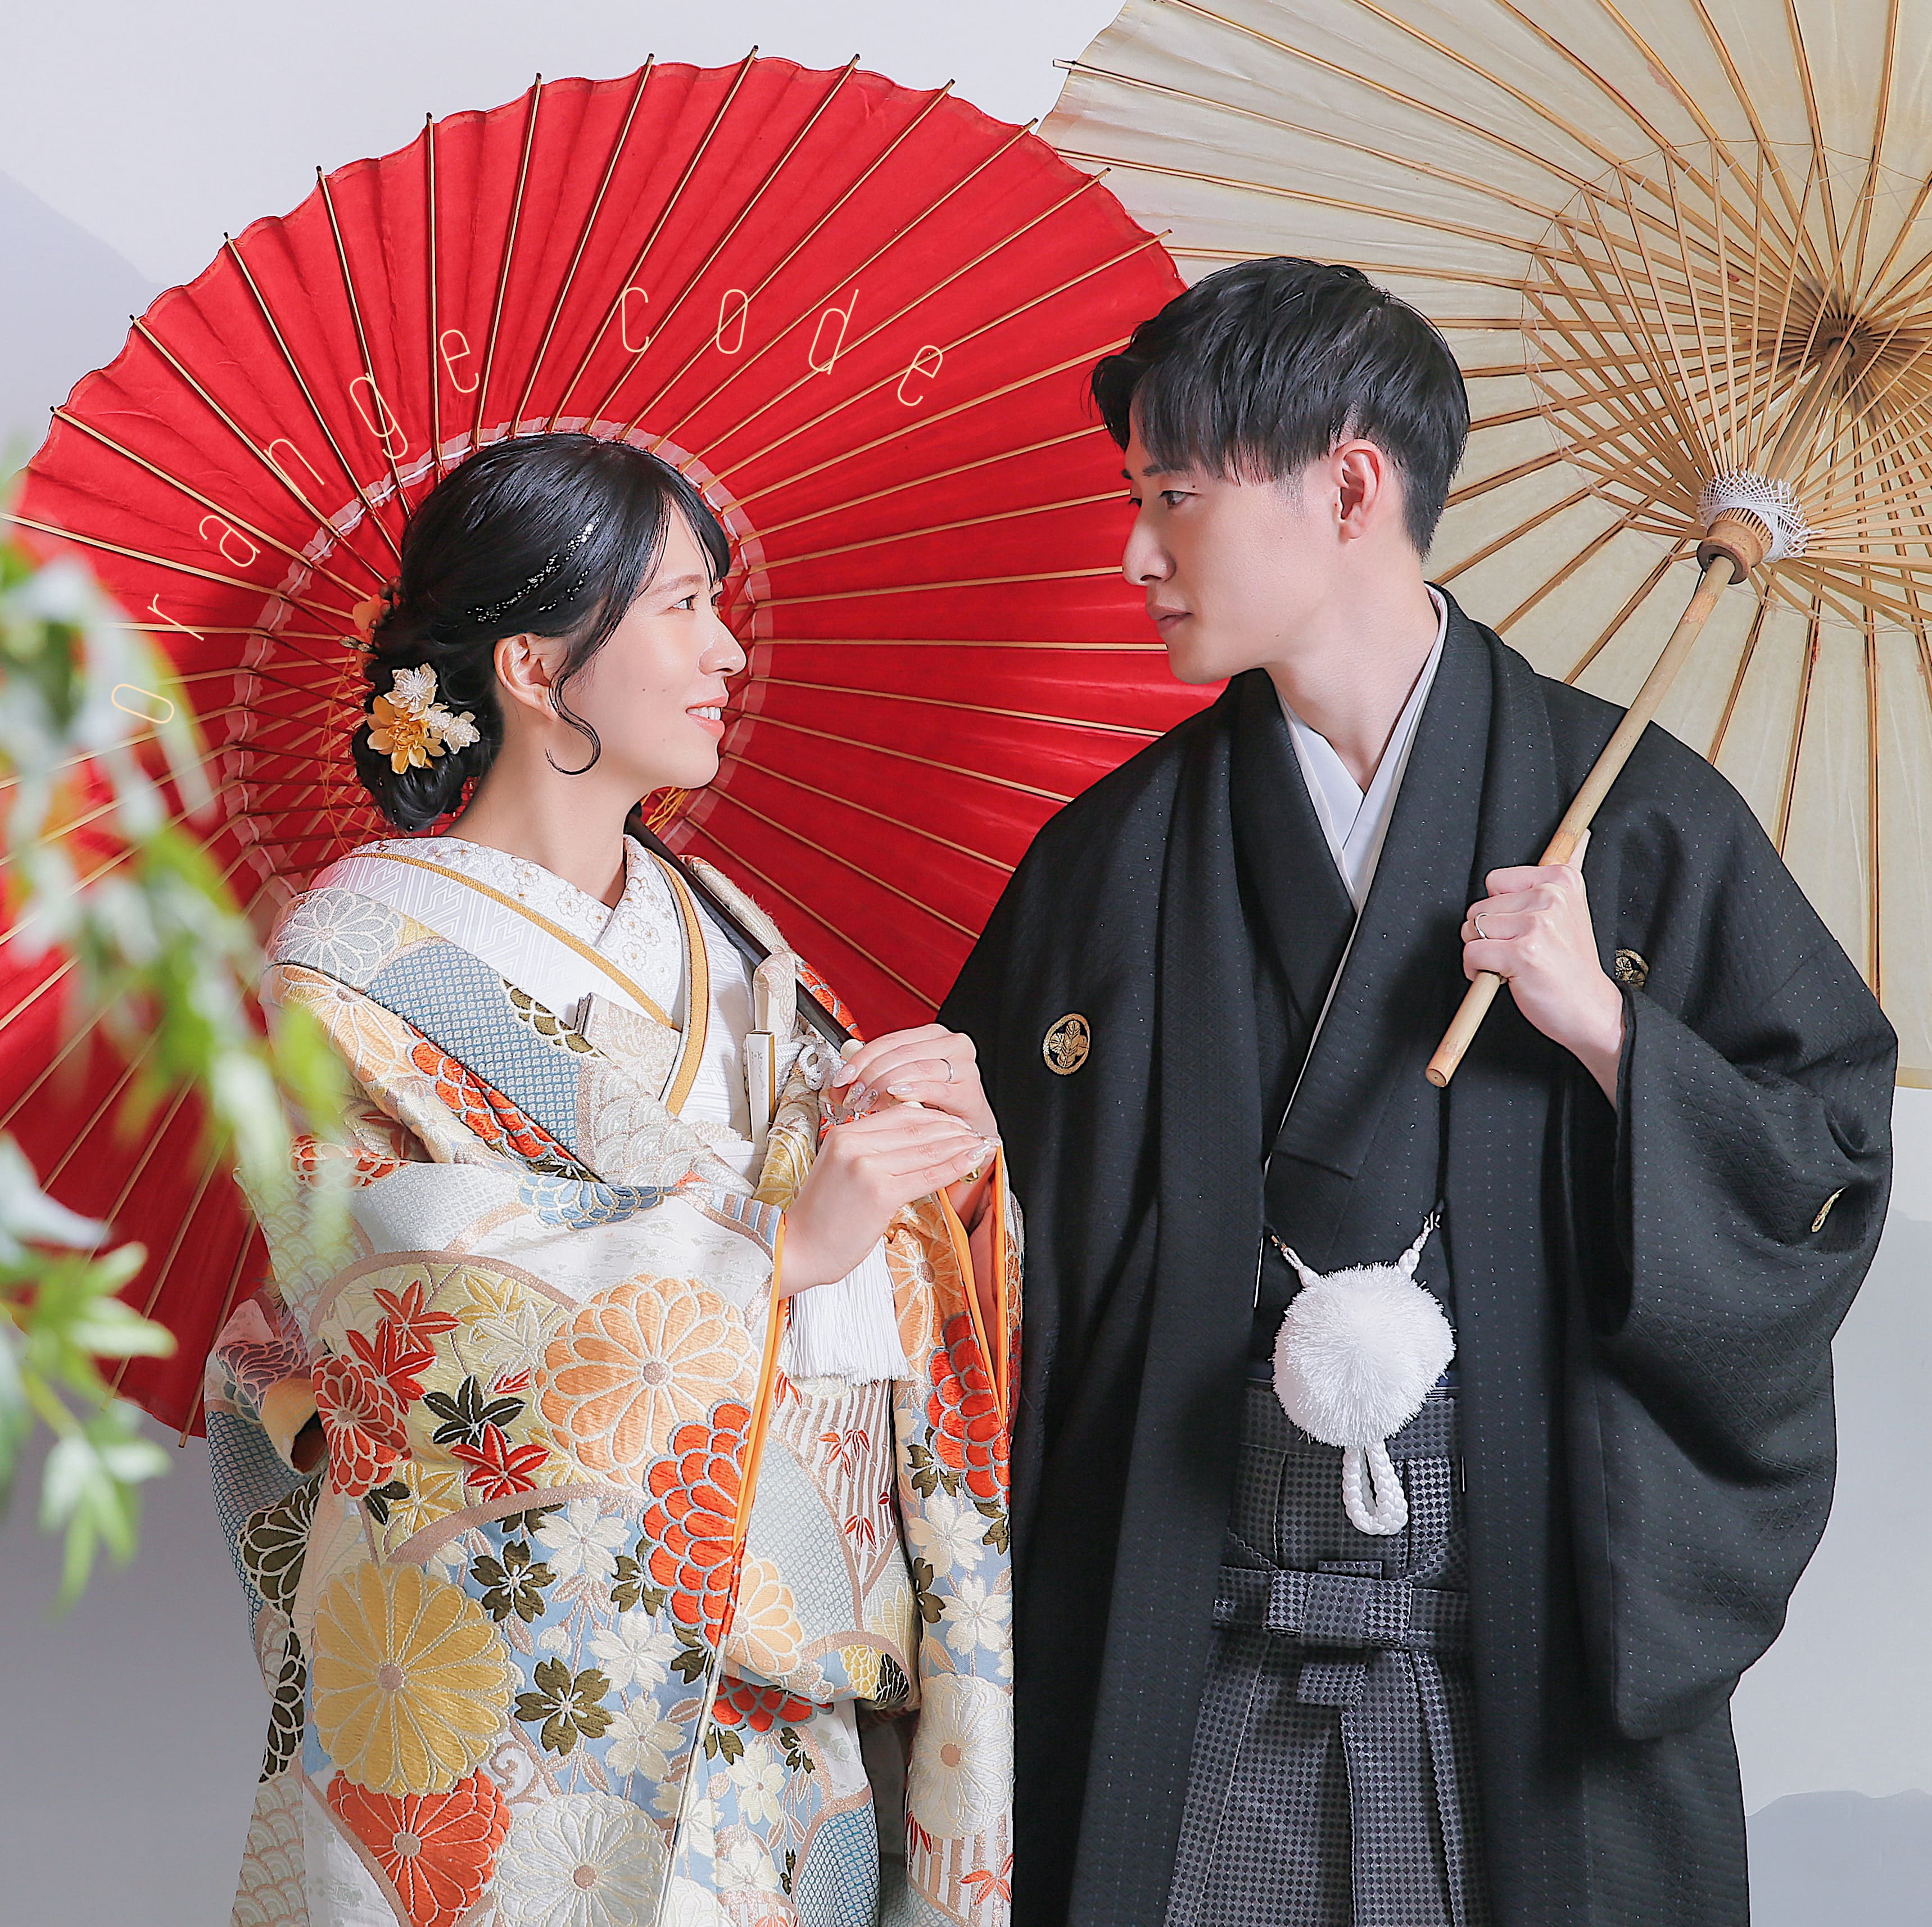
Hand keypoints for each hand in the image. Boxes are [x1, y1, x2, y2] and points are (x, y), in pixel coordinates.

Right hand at [780, 1104, 994, 1295]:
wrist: (798, 1248)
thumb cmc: (821, 1216)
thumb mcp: (840, 1169)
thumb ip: (870, 1151)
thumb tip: (913, 1142)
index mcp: (844, 1134)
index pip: (899, 1115)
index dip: (934, 1117)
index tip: (954, 1122)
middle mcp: (854, 1144)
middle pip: (916, 1128)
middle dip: (953, 1129)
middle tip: (975, 1131)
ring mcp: (866, 1167)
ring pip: (926, 1150)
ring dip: (960, 1145)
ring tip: (981, 1144)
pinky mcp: (879, 1193)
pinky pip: (927, 1175)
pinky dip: (954, 1166)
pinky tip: (971, 1160)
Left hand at [829, 1024, 997, 1139]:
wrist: (968, 1132)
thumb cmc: (935, 1107)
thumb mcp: (899, 1087)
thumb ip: (870, 1081)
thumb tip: (834, 1089)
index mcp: (933, 1036)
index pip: (889, 1041)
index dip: (861, 1058)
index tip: (841, 1079)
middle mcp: (951, 1045)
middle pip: (900, 1053)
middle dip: (870, 1074)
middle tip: (852, 1095)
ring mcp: (964, 1067)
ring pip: (914, 1068)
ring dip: (885, 1085)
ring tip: (867, 1102)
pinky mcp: (969, 1092)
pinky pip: (935, 1088)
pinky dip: (912, 1091)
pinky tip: (895, 1097)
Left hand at [1462, 862, 1624, 1102]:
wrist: (1591, 1010)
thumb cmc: (1571, 964)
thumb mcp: (1574, 909)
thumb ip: (1571, 869)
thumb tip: (1583, 834)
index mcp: (1561, 880)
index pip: (1495, 880)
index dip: (1500, 909)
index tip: (1525, 927)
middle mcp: (1551, 896)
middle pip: (1479, 905)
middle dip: (1488, 933)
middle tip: (1521, 952)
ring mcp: (1537, 924)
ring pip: (1472, 929)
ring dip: (1482, 952)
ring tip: (1514, 965)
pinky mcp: (1523, 953)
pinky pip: (1471, 953)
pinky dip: (1476, 970)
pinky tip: (1504, 977)